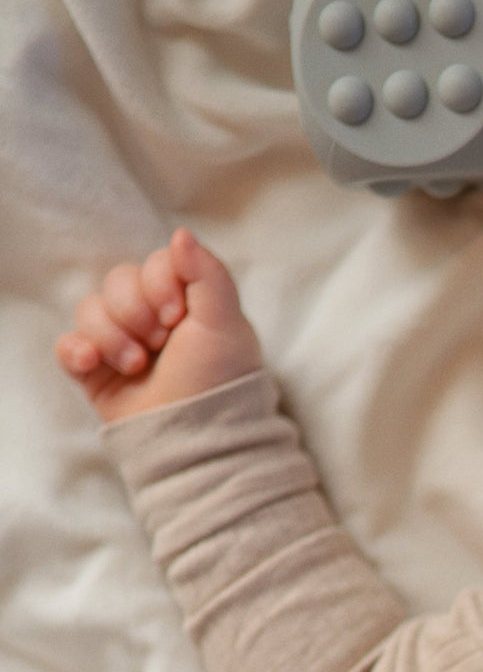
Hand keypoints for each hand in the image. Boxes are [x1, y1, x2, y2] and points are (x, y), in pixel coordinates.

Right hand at [55, 228, 263, 424]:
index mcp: (185, 304)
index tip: (176, 315)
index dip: (158, 283)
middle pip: (117, 282)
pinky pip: (67, 344)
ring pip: (90, 310)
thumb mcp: (226, 323)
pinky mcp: (97, 371)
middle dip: (135, 312)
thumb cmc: (220, 381)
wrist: (198, 437)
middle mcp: (152, 320)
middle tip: (159, 343)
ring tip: (139, 365)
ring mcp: (122, 344)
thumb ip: (207, 274)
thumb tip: (181, 234)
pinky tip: (93, 363)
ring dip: (113, 337)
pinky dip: (76, 351)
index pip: (152, 264)